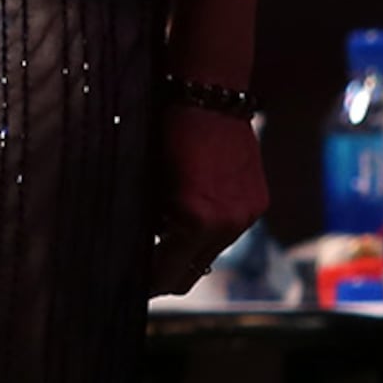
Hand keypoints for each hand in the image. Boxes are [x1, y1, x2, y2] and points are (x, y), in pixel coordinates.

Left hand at [149, 101, 268, 290]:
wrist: (209, 95)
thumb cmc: (165, 129)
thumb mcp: (146, 178)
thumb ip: (147, 217)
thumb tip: (133, 247)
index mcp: (197, 219)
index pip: (168, 272)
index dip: (145, 283)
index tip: (125, 288)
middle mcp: (229, 223)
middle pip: (192, 272)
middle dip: (164, 276)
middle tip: (137, 276)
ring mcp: (247, 214)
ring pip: (210, 252)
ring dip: (184, 250)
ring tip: (156, 235)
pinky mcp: (257, 202)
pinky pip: (226, 230)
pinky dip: (204, 230)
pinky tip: (183, 212)